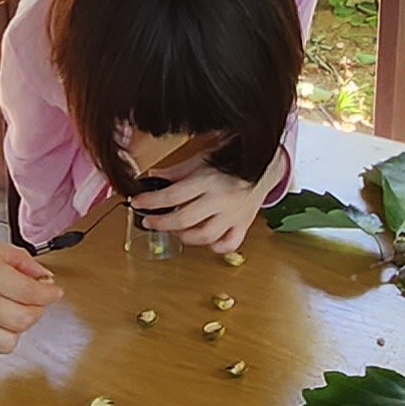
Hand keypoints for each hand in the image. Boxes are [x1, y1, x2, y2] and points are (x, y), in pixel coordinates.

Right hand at [0, 224, 57, 363]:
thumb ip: (15, 260)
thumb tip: (43, 278)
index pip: (28, 292)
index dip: (49, 294)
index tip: (53, 292)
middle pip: (21, 321)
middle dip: (35, 312)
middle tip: (32, 301)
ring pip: (4, 344)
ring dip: (12, 330)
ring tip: (5, 313)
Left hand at [129, 155, 269, 258]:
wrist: (266, 165)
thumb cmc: (232, 161)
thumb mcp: (203, 159)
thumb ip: (178, 171)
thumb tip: (153, 177)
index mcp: (208, 180)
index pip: (172, 195)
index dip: (151, 201)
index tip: (137, 203)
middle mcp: (221, 199)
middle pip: (184, 220)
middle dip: (161, 223)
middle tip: (149, 221)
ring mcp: (233, 215)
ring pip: (204, 236)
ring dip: (184, 237)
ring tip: (175, 230)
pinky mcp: (244, 225)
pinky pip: (228, 244)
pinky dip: (214, 247)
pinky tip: (204, 240)